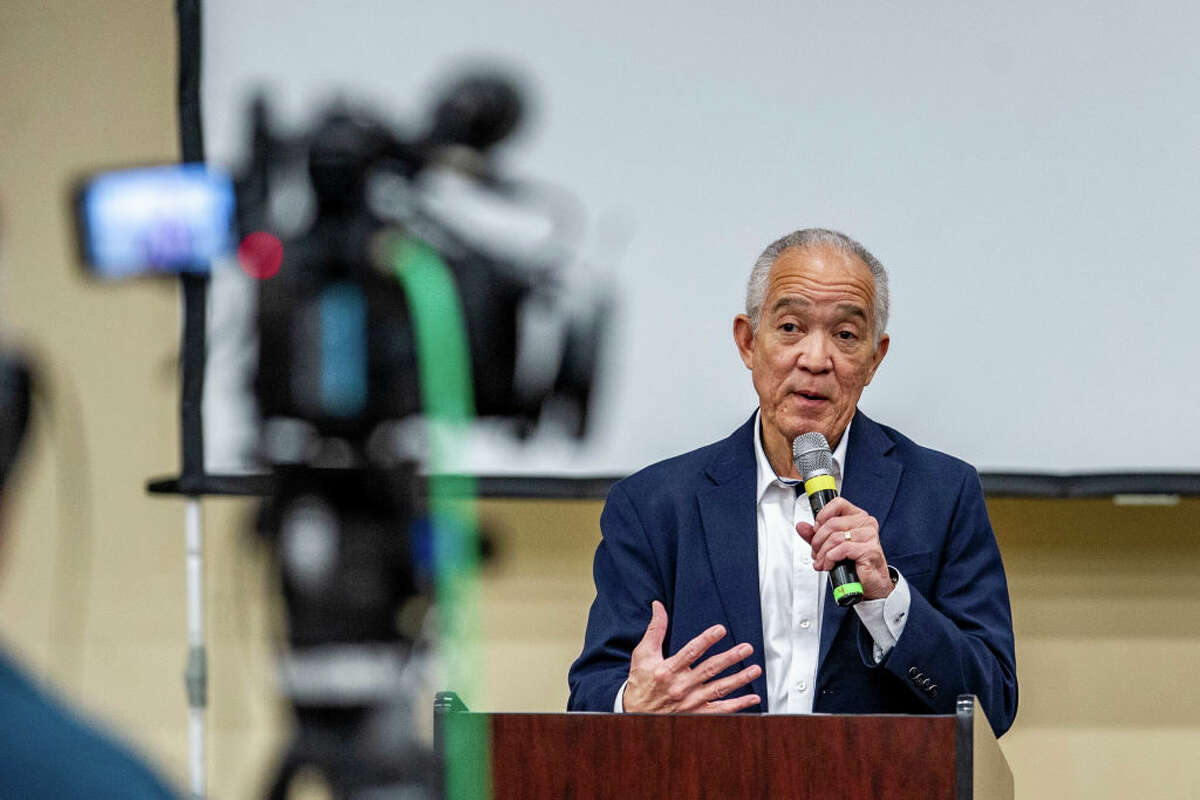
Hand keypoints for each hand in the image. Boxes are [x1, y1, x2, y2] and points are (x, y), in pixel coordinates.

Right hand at [622, 601, 761, 712]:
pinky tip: (752, 698)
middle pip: (710, 669)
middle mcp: (681, 686)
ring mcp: (690, 702)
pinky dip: (738, 705)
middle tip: (747, 648)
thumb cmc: (641, 681)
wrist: (635, 713)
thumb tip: (658, 606)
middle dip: (730, 658)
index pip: (690, 652)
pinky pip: (720, 710)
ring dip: (739, 679)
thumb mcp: (643, 653)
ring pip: (719, 689)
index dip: (706, 640)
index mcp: (668, 669)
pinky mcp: (696, 714)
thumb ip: (655, 629)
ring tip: (755, 670)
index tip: (720, 630)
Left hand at [795, 497, 892, 599]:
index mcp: (858, 517)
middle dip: (818, 541)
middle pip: (832, 523)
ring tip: (821, 562)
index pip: (837, 504)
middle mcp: (866, 523)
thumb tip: (801, 526)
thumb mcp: (831, 546)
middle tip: (816, 553)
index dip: (822, 515)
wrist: (871, 582)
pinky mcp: (870, 550)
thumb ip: (816, 535)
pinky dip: (830, 558)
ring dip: (823, 553)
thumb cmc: (855, 563)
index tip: (816, 529)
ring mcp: (869, 536)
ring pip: (835, 537)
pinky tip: (830, 565)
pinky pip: (842, 549)